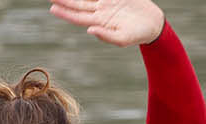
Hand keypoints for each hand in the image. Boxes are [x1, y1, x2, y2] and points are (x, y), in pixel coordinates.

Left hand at [50, 0, 164, 46]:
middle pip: (77, 4)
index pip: (78, 17)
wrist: (153, 22)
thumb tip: (89, 30)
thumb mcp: (123, 39)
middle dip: (63, 0)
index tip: (52, 8)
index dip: (65, 13)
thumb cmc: (138, 34)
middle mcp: (99, 11)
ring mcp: (106, 1)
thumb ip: (106, 36)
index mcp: (99, 22)